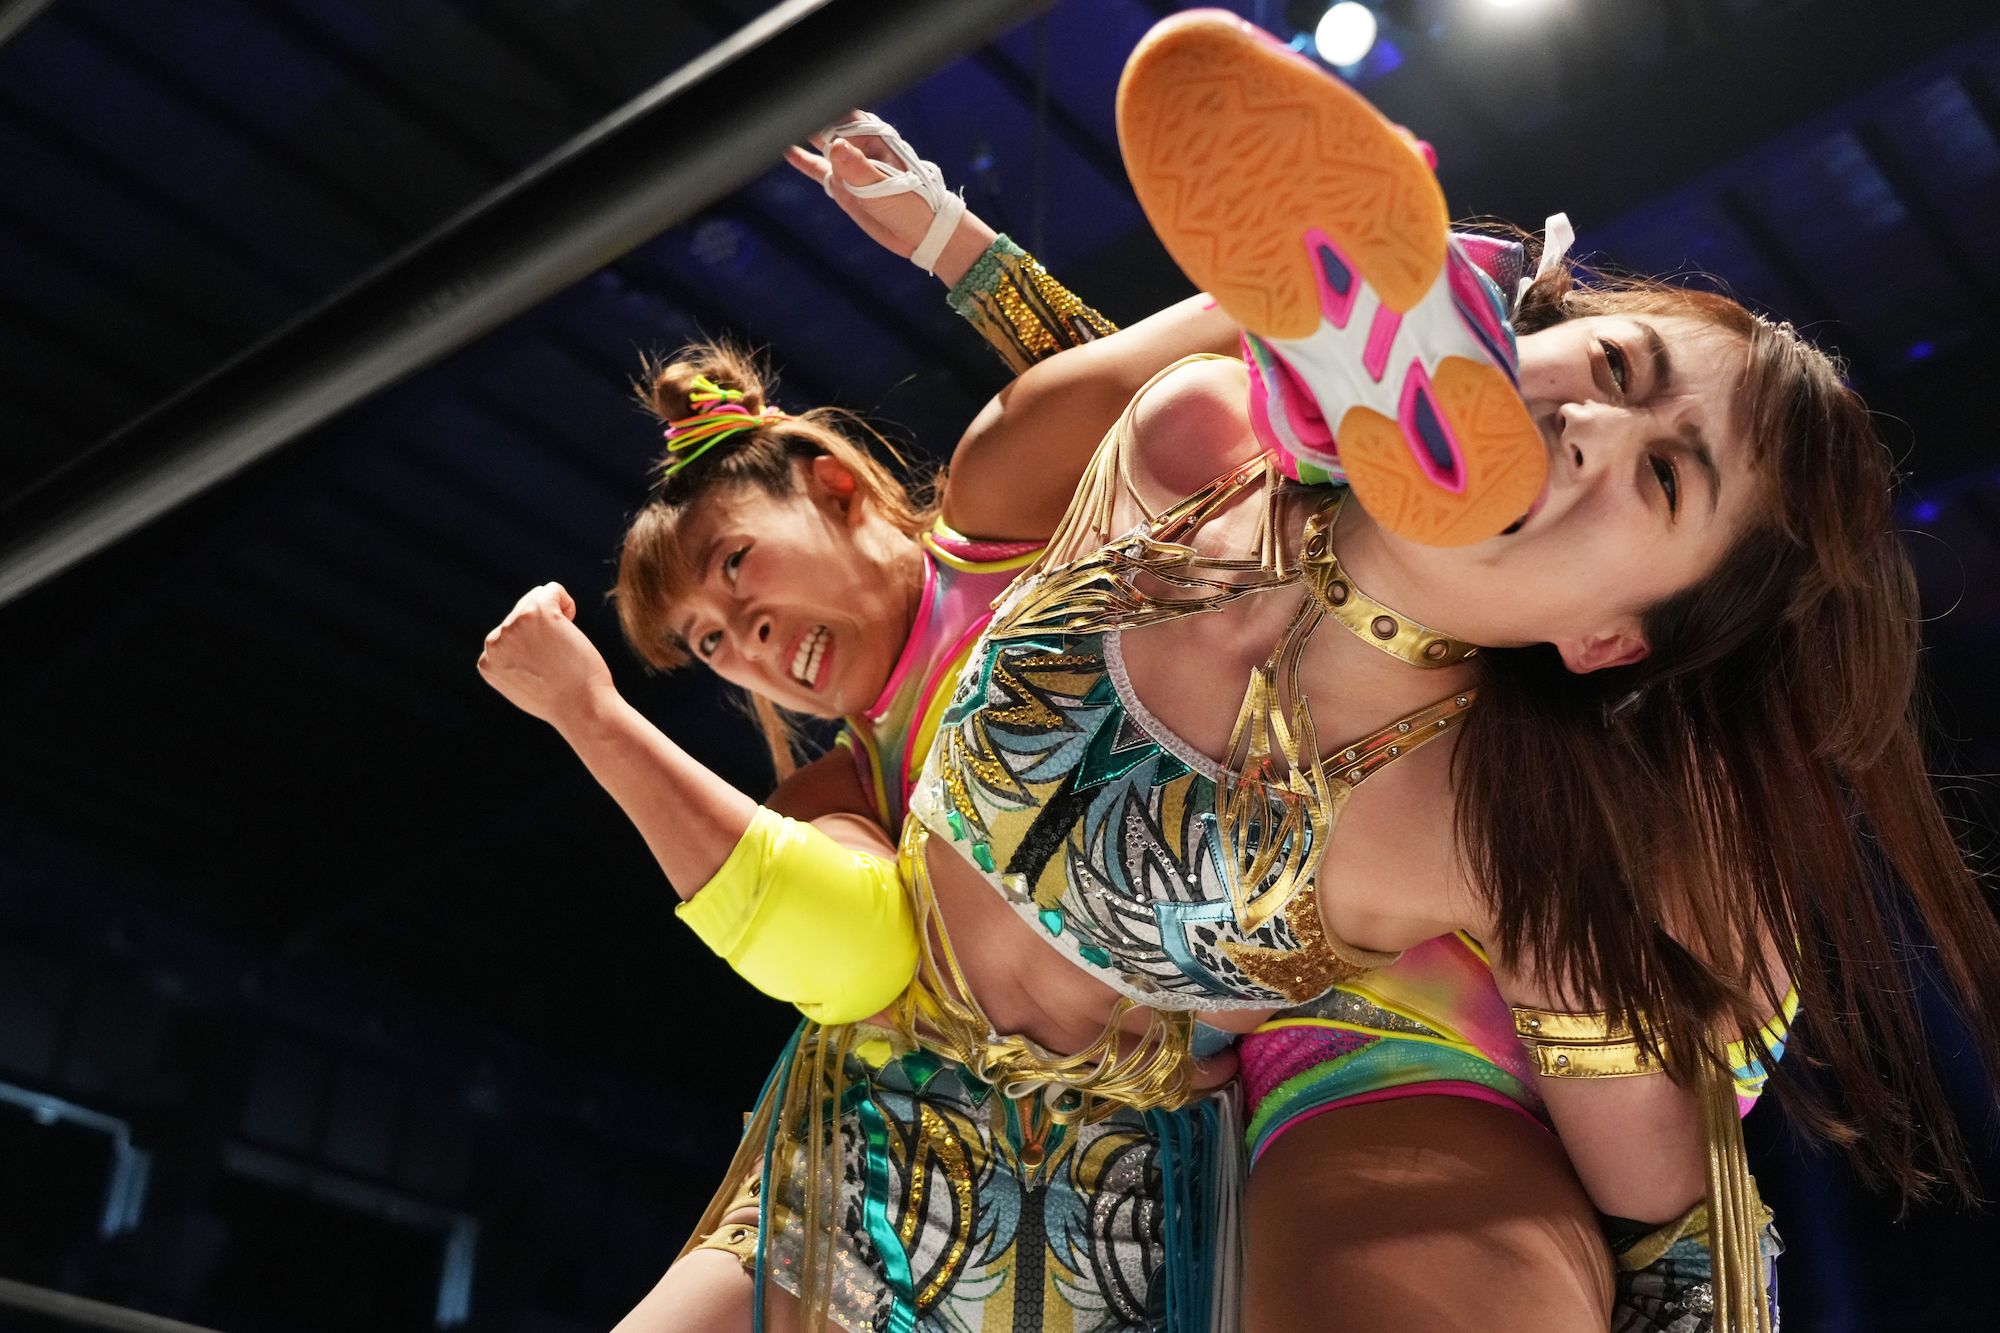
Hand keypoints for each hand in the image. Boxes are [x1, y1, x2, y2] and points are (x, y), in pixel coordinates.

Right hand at [477, 583, 616, 729]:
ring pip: (537, 598)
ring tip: (564, 647)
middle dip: (544, 629)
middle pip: (521, 611)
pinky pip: (553, 590)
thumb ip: (513, 661)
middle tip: (558, 660)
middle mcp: (494, 642)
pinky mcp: (536, 613)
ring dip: (556, 618)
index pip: (509, 632)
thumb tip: (520, 642)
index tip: (545, 669)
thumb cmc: (563, 700)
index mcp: (488, 661)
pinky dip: (566, 603)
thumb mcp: (524, 684)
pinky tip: (571, 626)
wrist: (582, 709)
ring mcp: (513, 626)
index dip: (534, 644)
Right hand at [785, 113, 937, 259]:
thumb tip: (835, 145)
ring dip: (802, 133)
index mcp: (874, 138)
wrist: (921, 235)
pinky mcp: (841, 185)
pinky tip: (787, 150)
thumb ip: (858, 168)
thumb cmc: (913, 206)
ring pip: (819, 143)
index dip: (822, 103)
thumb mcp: (884, 187)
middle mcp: (859, 147)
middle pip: (827, 123)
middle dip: (809, 113)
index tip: (803, 96)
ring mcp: (848, 165)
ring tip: (778, 121)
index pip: (841, 113)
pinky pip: (817, 168)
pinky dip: (803, 160)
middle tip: (781, 101)